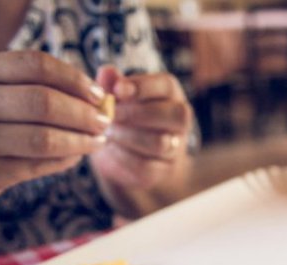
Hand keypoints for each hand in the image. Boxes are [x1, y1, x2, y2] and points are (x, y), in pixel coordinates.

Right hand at [0, 51, 109, 211]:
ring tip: (98, 141)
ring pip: (44, 139)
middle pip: (43, 102)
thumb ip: (23, 83)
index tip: (96, 93)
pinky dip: (64, 161)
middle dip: (83, 113)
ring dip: (80, 141)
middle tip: (104, 120)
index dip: (73, 79)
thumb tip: (91, 92)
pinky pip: (37, 166)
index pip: (35, 65)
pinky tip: (76, 156)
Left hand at [89, 67, 192, 192]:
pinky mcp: (163, 170)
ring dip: (128, 137)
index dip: (143, 86)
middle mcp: (179, 119)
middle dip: (136, 113)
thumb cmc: (121, 116)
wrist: (123, 153)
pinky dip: (123, 158)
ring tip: (107, 132)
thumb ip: (111, 83)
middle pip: (173, 114)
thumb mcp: (115, 97)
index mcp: (170, 94)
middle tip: (110, 115)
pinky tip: (109, 150)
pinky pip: (147, 166)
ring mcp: (175, 147)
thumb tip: (107, 72)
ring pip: (160, 143)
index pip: (166, 85)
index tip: (118, 89)